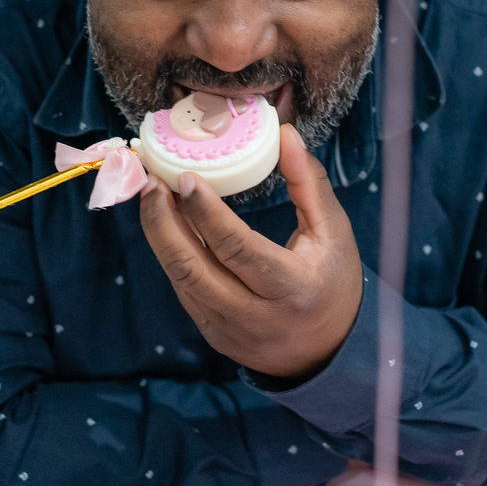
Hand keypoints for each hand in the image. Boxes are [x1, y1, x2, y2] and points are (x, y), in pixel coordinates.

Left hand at [139, 124, 362, 378]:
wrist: (329, 352)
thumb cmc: (334, 282)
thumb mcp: (333, 231)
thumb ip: (308, 182)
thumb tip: (284, 134)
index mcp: (291, 288)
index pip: (236, 248)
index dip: (205, 212)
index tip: (185, 177)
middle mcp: (255, 315)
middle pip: (192, 268)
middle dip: (163, 222)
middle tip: (153, 182)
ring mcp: (228, 330)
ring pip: (180, 280)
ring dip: (159, 236)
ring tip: (152, 197)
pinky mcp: (213, 335)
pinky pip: (184, 291)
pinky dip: (172, 255)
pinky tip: (168, 225)